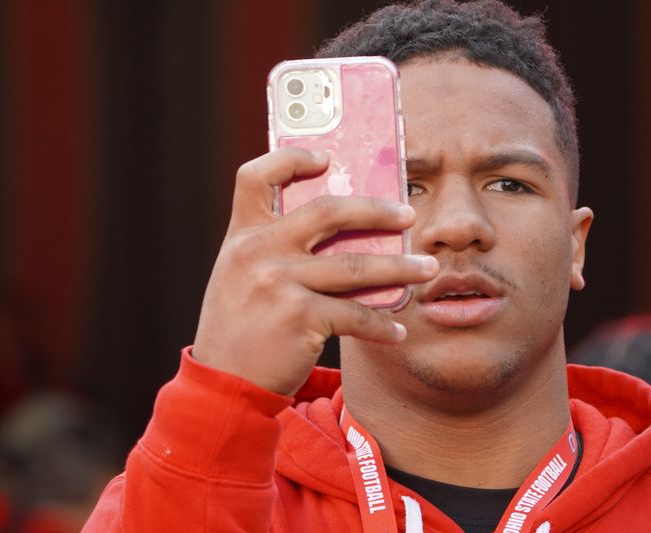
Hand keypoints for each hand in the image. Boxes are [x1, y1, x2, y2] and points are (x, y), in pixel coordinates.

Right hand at [192, 148, 438, 394]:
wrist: (224, 386)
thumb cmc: (241, 330)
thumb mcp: (242, 279)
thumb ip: (275, 251)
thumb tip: (345, 232)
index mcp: (242, 236)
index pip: (256, 176)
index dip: (292, 158)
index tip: (327, 157)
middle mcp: (258, 252)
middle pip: (328, 211)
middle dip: (377, 210)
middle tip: (409, 215)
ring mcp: (278, 283)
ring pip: (356, 265)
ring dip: (399, 266)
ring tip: (427, 269)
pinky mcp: (300, 318)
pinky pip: (356, 315)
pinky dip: (382, 325)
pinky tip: (398, 331)